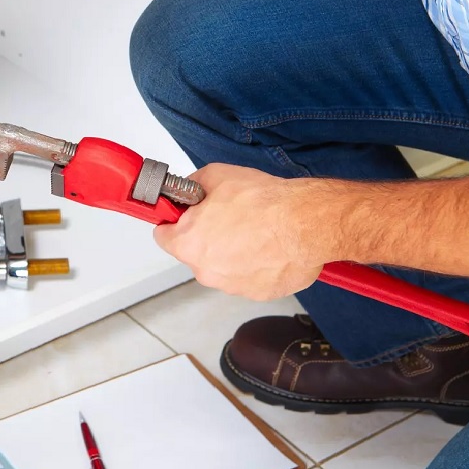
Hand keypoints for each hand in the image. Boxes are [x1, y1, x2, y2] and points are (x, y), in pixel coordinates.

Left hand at [153, 163, 330, 300]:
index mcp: (188, 243)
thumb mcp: (216, 175)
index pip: (163, 236)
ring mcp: (232, 286)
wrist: (305, 224)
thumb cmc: (264, 202)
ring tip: (254, 232)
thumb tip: (189, 190)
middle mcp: (205, 271)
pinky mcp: (258, 293)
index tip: (184, 216)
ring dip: (233, 252)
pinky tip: (269, 247)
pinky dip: (256, 265)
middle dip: (207, 236)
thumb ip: (193, 185)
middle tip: (229, 218)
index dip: (174, 222)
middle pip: (195, 252)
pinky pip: (248, 278)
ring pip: (223, 267)